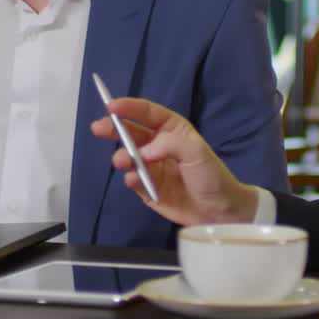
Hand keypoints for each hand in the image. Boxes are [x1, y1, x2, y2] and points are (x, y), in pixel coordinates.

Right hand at [90, 98, 258, 225]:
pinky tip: (135, 180)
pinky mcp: (148, 188)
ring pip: (128, 156)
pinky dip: (131, 179)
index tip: (111, 106)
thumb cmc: (211, 175)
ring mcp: (151, 167)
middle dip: (114, 128)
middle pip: (130, 131)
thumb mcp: (196, 151)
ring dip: (122, 156)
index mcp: (172, 129)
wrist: (219, 211)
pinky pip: (133, 180)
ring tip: (123, 161)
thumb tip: (143, 151)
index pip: (146, 113)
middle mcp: (158, 145)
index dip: (128, 107)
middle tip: (99, 128)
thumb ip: (168, 144)